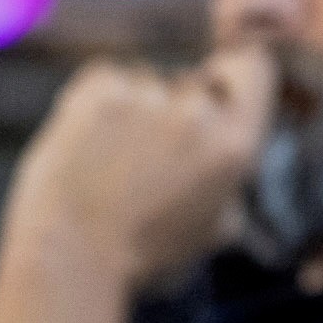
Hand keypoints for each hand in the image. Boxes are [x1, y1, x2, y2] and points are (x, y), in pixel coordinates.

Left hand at [1, 43, 279, 290]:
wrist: (70, 257)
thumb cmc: (140, 255)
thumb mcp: (212, 232)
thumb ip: (231, 183)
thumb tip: (227, 153)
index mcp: (235, 146)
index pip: (252, 66)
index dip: (232, 73)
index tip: (212, 89)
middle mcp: (198, 113)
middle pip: (193, 79)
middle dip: (174, 106)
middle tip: (142, 153)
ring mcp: (149, 96)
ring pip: (147, 78)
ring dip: (132, 105)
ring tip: (108, 160)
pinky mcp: (101, 88)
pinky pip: (106, 79)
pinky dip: (95, 103)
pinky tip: (85, 146)